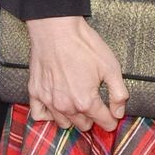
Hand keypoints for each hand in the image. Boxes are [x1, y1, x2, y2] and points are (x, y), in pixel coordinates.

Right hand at [23, 14, 129, 131]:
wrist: (56, 29)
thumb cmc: (83, 45)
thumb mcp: (111, 67)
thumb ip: (118, 94)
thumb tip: (119, 112)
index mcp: (86, 101)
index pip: (104, 122)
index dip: (111, 120)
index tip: (112, 116)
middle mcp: (66, 106)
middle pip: (84, 125)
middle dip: (92, 118)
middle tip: (95, 105)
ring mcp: (48, 101)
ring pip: (64, 123)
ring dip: (73, 118)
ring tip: (77, 104)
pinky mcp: (35, 92)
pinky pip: (40, 115)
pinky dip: (49, 115)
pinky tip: (56, 106)